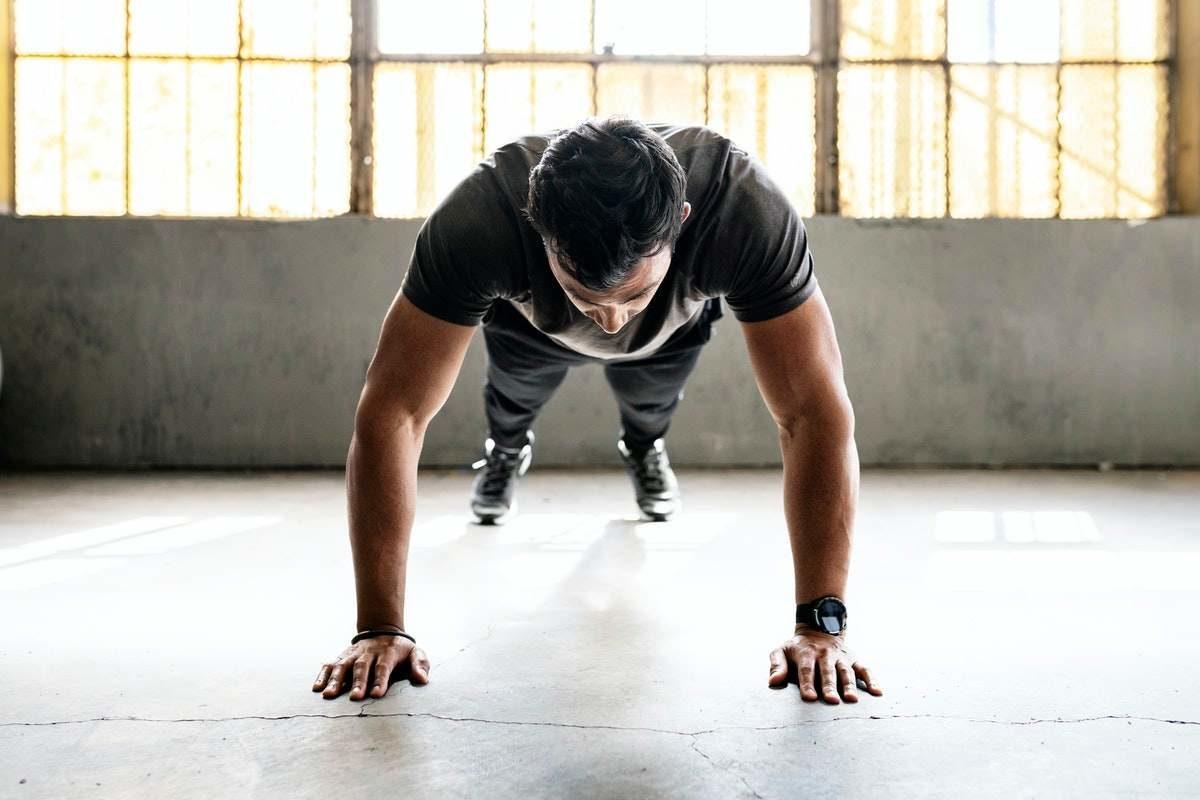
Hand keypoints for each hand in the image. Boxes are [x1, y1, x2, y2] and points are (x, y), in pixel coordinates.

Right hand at [312, 635, 430, 699]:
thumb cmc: (401, 650)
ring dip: (336, 680)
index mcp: (388, 653)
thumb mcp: (415, 653)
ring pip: (343, 665)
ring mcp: (353, 654)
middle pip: (362, 667)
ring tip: (329, 695)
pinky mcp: (342, 657)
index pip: (383, 667)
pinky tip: (317, 688)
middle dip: (358, 682)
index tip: (377, 694)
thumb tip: (423, 679)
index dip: (380, 680)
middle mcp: (368, 653)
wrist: (383, 630)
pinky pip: (330, 664)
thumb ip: (420, 665)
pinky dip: (322, 675)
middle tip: (355, 698)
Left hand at [767, 626, 882, 703]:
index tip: (809, 697)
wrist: (818, 628)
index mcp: (806, 654)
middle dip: (829, 686)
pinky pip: (865, 669)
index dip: (807, 684)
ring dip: (849, 685)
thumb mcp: (781, 651)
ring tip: (852, 699)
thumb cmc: (797, 648)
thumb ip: (777, 666)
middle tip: (831, 701)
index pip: (806, 670)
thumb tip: (772, 682)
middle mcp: (825, 655)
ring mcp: (841, 657)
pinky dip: (872, 680)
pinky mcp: (854, 659)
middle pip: (827, 672)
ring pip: (846, 672)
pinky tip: (877, 692)